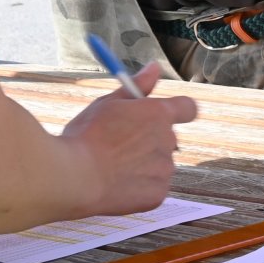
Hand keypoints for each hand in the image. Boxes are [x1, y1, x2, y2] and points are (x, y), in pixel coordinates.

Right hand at [60, 64, 198, 214]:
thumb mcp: (108, 103)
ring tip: (112, 166)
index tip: (161, 115)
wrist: (75, 178)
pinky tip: (115, 184)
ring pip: (159, 164)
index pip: (188, 108)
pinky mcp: (158, 195)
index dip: (178, 110)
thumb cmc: (87, 136)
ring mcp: (164, 170)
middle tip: (120, 144)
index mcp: (158, 113)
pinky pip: (153, 187)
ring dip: (144, 164)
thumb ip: (137, 85)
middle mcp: (168, 140)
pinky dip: (139, 186)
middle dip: (150, 139)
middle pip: (168, 137)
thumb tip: (155, 67)